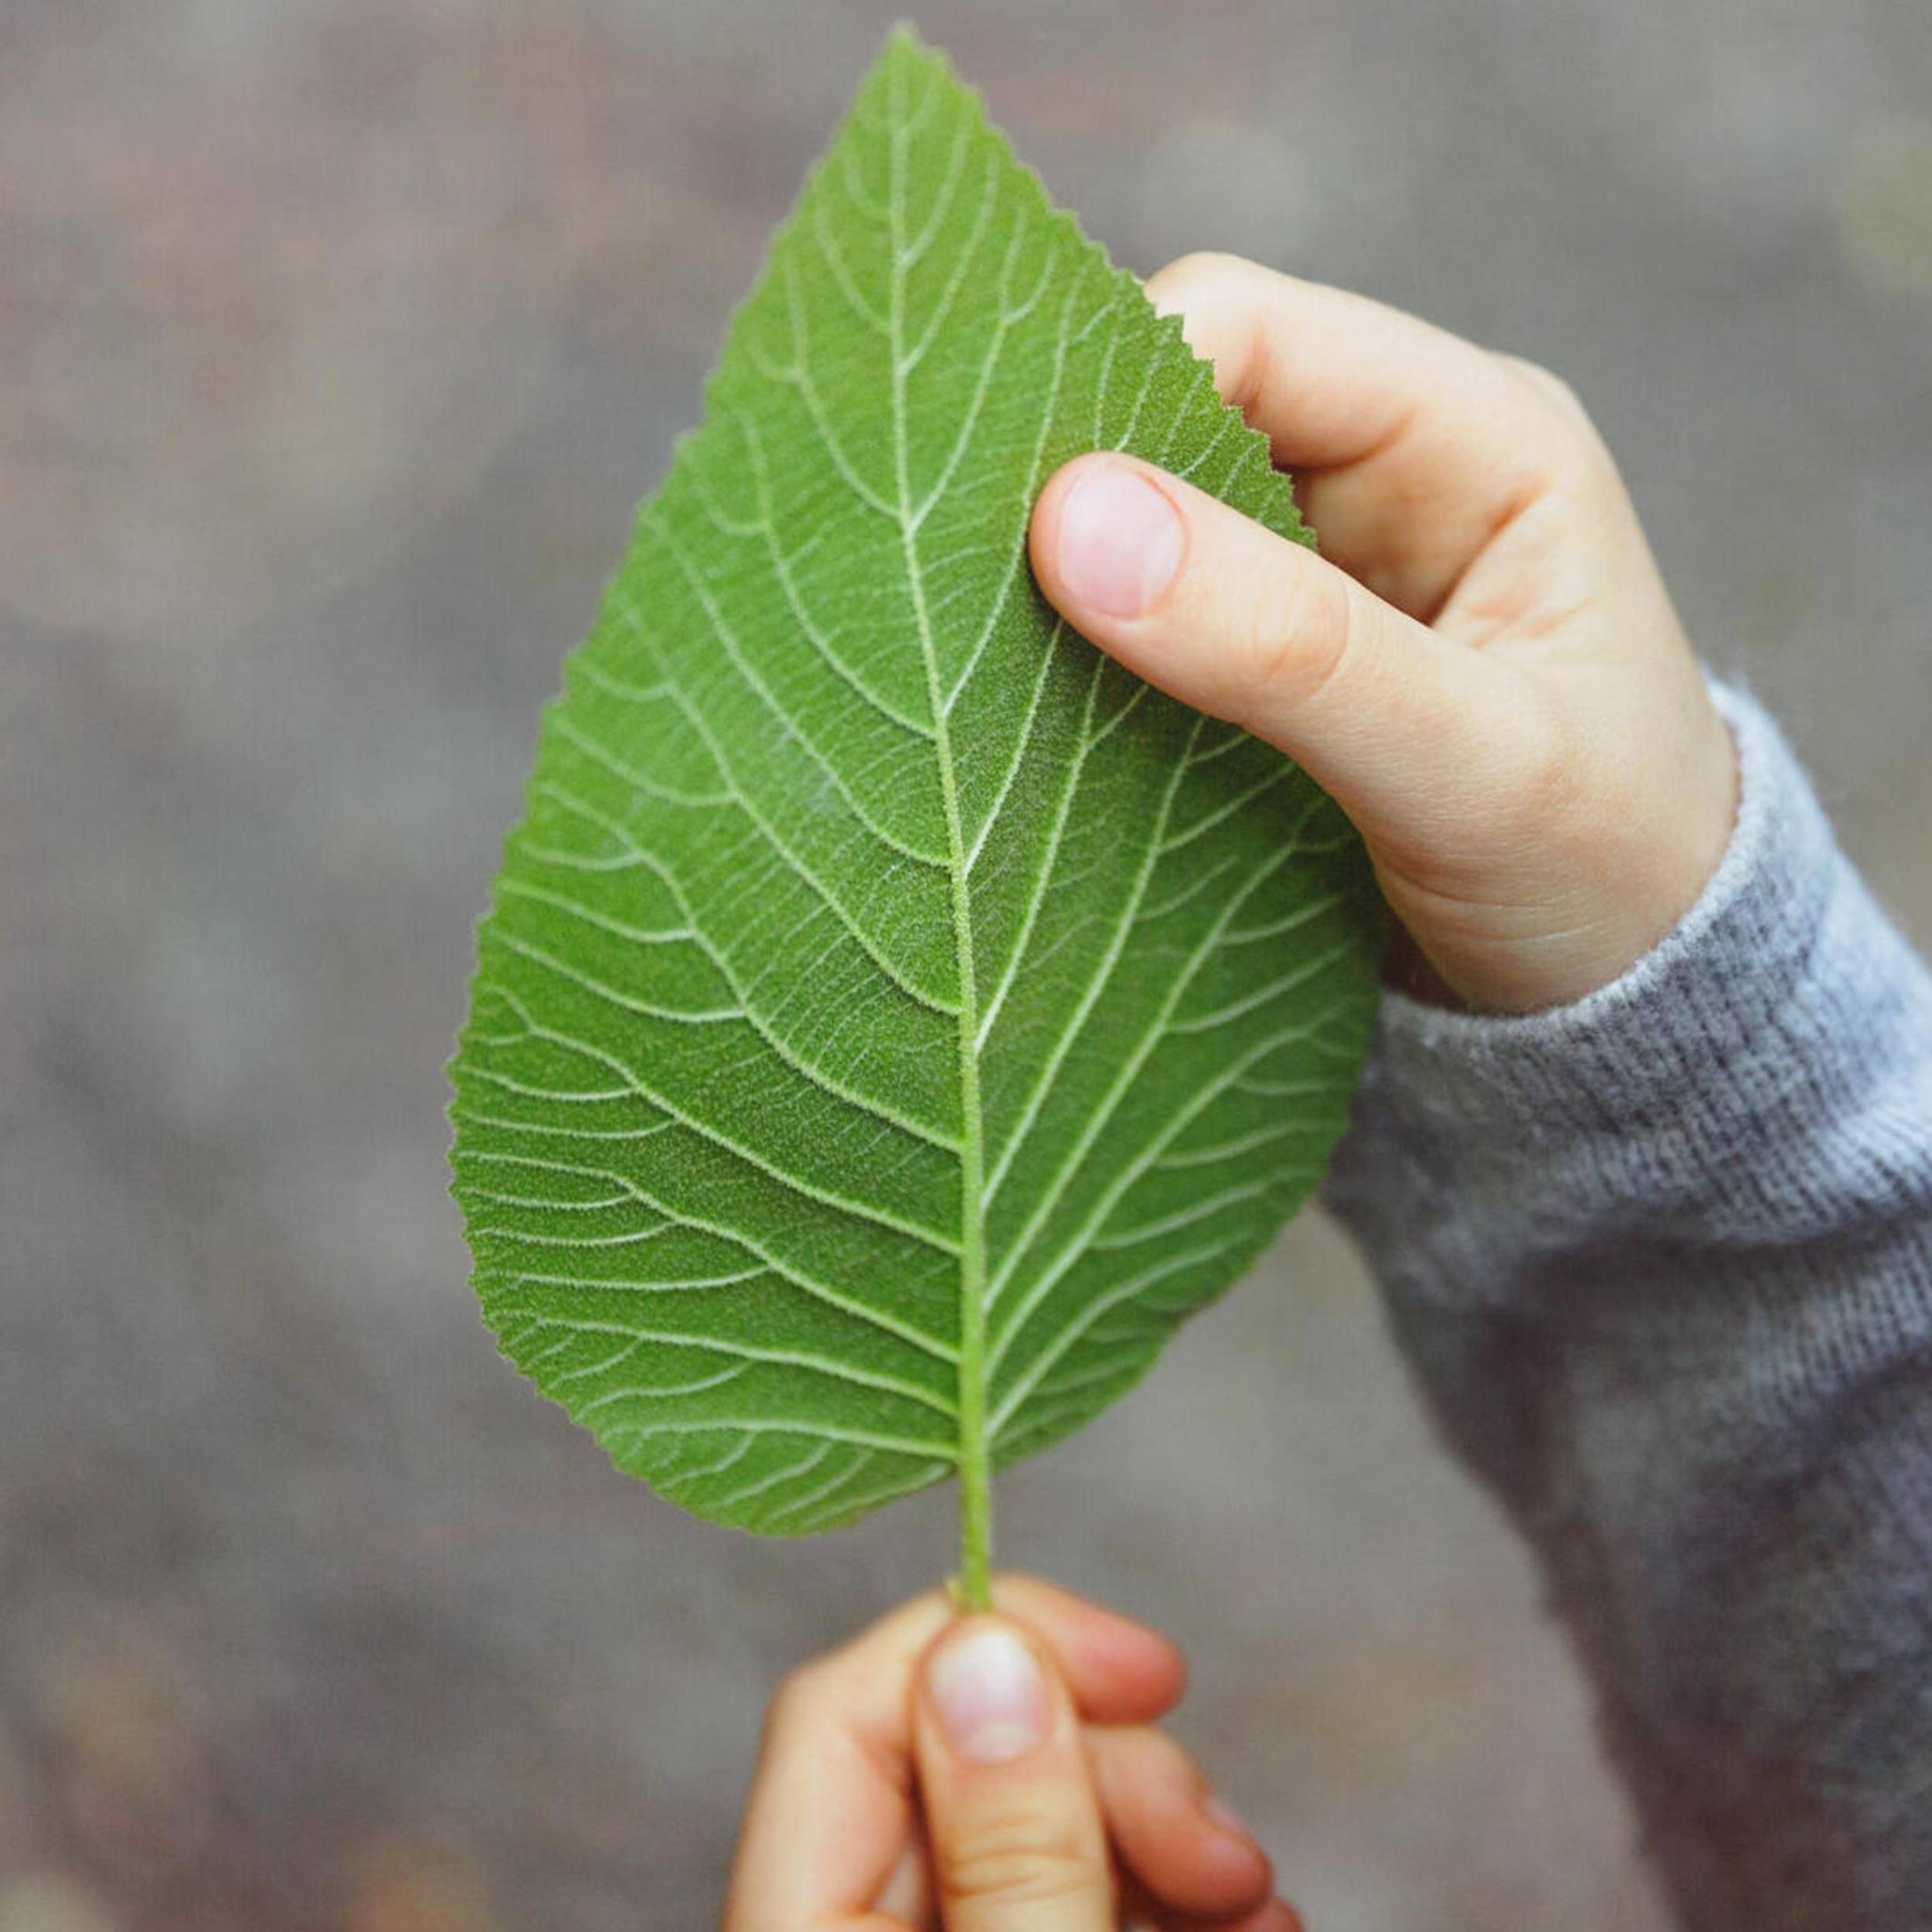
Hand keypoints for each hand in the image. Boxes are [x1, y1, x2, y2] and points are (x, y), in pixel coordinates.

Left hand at [721, 1575, 1300, 1931]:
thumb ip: (1012, 1850)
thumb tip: (988, 1648)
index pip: (847, 1707)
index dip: (997, 1648)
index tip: (1148, 1668)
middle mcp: (845, 1930)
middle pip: (961, 1756)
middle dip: (1113, 1767)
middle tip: (1225, 1854)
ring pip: (1035, 1823)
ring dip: (1162, 1833)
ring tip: (1255, 1906)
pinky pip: (1074, 1888)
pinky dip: (1160, 1891)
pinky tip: (1239, 1920)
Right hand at [1028, 254, 1738, 1013]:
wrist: (1633, 992)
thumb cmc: (1606, 869)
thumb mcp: (1468, 765)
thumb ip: (1289, 648)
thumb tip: (1074, 525)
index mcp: (1474, 434)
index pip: (1247, 329)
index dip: (1112, 389)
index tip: (1015, 519)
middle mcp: (1393, 470)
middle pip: (1175, 402)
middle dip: (1072, 483)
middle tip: (970, 590)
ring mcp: (1327, 562)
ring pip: (1145, 510)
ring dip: (1070, 576)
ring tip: (994, 657)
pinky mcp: (1277, 651)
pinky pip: (1149, 611)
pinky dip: (1090, 649)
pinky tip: (1043, 702)